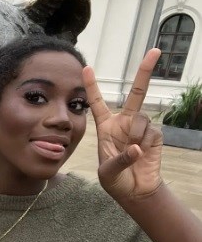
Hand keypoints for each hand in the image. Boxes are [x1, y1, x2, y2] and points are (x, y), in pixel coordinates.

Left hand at [83, 48, 163, 200]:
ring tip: (131, 152)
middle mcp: (124, 123)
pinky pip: (151, 132)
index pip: (97, 103)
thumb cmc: (115, 180)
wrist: (134, 191)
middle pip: (136, 94)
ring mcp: (140, 128)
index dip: (92, 86)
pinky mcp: (155, 136)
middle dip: (145, 72)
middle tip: (154, 51)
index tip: (85, 68)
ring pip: (141, 119)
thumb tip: (136, 147)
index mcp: (106, 128)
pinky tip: (142, 154)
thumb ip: (118, 159)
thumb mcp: (107, 172)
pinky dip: (145, 144)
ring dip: (135, 136)